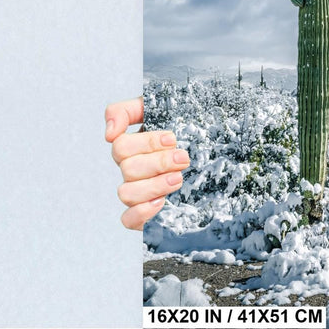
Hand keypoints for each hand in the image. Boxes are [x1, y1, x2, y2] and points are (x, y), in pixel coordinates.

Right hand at [105, 97, 189, 229]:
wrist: (219, 149)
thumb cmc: (188, 126)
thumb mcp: (160, 108)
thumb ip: (127, 110)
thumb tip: (109, 133)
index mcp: (134, 146)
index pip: (121, 146)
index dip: (146, 143)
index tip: (172, 138)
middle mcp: (133, 169)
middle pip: (128, 169)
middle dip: (159, 163)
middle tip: (184, 158)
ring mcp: (140, 191)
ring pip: (126, 194)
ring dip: (154, 186)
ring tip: (179, 179)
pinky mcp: (148, 212)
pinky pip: (128, 220)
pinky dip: (141, 213)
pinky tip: (161, 202)